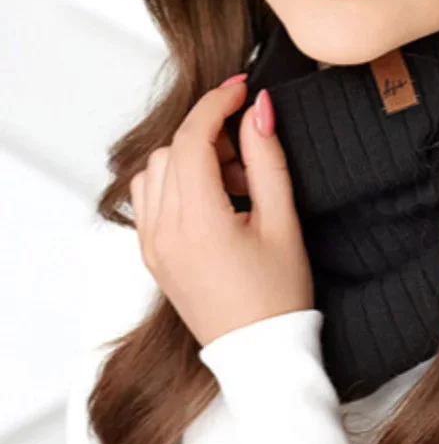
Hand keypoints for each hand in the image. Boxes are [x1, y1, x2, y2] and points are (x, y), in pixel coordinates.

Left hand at [130, 77, 314, 348]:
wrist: (260, 355)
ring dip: (189, 157)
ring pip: (154, 168)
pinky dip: (175, 181)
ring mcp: (152, 245)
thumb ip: (267, 158)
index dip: (217, 103)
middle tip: (249, 149)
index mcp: (197, 222)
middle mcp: (164, 232)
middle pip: (171, 148)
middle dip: (210, 132)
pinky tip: (211, 197)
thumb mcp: (284, 220)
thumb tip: (259, 109)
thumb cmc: (278, 296)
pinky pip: (150, 197)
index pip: (192, 137)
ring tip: (232, 181)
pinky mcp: (152, 254)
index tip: (242, 88)